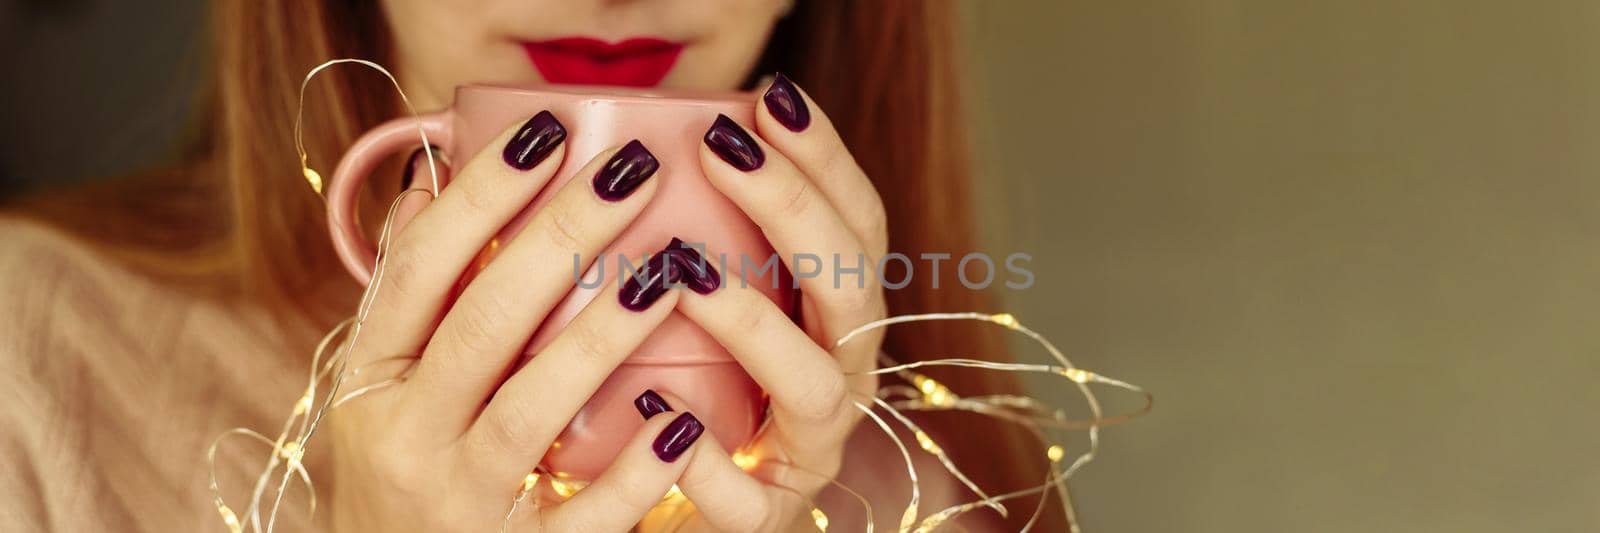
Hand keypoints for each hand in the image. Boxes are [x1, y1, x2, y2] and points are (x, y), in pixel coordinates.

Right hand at [328, 113, 713, 531]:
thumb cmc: (405, 474)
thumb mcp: (382, 389)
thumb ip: (407, 295)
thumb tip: (426, 180)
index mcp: (370, 383)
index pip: (417, 271)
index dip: (479, 198)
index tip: (546, 134)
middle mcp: (403, 440)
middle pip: (483, 324)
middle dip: (560, 239)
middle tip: (634, 173)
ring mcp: (459, 506)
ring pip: (532, 410)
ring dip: (602, 334)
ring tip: (670, 270)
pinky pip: (581, 518)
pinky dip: (631, 473)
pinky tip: (682, 422)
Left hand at [664, 74, 890, 530]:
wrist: (669, 500)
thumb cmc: (680, 377)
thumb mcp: (694, 298)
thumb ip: (686, 230)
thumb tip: (627, 143)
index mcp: (838, 316)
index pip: (859, 225)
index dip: (826, 159)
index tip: (771, 97)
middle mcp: (841, 376)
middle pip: (851, 291)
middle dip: (795, 210)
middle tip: (723, 150)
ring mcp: (808, 451)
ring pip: (814, 388)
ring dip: (755, 322)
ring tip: (685, 270)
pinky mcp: (762, 516)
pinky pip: (750, 498)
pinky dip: (709, 461)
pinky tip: (659, 414)